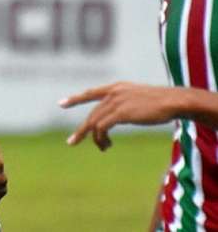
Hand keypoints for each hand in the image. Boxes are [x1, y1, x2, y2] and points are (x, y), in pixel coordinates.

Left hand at [60, 82, 177, 150]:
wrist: (174, 101)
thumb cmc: (161, 103)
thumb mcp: (138, 99)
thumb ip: (125, 104)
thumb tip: (117, 117)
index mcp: (116, 88)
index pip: (91, 93)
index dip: (75, 99)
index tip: (61, 104)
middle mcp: (112, 93)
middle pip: (91, 114)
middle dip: (82, 130)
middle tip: (71, 142)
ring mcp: (115, 102)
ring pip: (94, 122)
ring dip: (94, 138)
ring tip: (102, 147)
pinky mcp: (120, 113)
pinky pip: (101, 127)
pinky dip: (101, 138)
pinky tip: (107, 144)